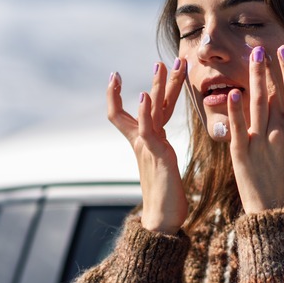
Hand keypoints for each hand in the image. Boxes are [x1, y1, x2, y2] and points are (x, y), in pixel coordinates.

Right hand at [107, 59, 188, 233]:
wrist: (162, 221)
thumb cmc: (168, 197)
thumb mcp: (163, 164)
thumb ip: (160, 149)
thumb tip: (160, 143)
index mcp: (147, 141)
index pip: (131, 112)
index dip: (121, 95)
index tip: (115, 76)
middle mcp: (144, 141)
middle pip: (146, 104)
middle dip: (157, 81)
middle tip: (162, 61)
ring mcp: (148, 146)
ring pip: (151, 110)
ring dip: (157, 86)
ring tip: (160, 66)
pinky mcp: (156, 155)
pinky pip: (148, 129)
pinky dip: (145, 112)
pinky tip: (144, 96)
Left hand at [226, 45, 283, 213]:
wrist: (274, 215)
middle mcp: (281, 134)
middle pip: (274, 94)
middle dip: (268, 69)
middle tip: (261, 47)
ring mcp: (260, 143)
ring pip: (256, 103)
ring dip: (253, 78)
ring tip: (251, 58)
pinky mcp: (240, 152)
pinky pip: (237, 126)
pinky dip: (234, 109)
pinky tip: (232, 92)